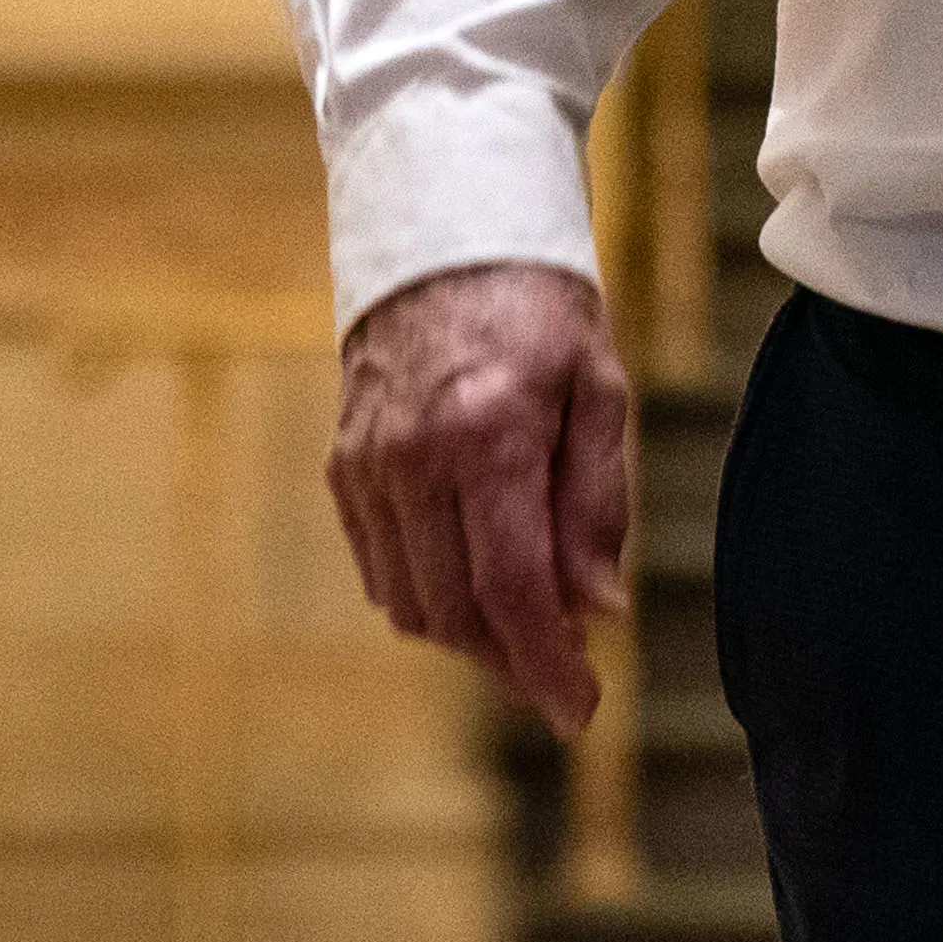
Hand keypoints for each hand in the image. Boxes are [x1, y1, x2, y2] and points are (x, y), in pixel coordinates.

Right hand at [325, 260, 636, 735]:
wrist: (444, 230)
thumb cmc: (539, 307)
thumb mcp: (598, 388)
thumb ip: (596, 503)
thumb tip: (598, 611)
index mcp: (487, 433)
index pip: (510, 588)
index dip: (545, 664)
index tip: (579, 710)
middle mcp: (414, 458)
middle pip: (457, 611)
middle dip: (514, 662)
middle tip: (566, 675)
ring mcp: (368, 466)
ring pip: (413, 605)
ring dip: (471, 638)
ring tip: (528, 629)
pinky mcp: (343, 467)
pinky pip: (382, 571)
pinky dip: (428, 599)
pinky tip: (474, 586)